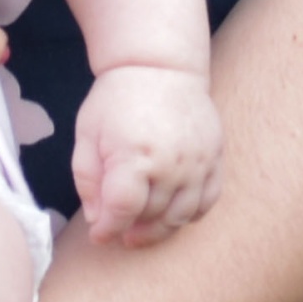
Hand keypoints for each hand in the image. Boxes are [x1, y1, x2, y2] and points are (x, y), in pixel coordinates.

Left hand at [66, 65, 220, 244]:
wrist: (160, 66)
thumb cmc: (116, 100)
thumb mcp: (87, 135)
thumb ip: (88, 181)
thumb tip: (97, 221)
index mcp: (134, 155)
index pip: (122, 210)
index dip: (108, 229)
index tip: (98, 235)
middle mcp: (171, 162)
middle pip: (151, 216)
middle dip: (130, 229)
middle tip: (119, 228)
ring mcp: (198, 161)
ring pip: (181, 216)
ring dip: (159, 228)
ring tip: (142, 226)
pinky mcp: (215, 157)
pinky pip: (208, 201)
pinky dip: (190, 214)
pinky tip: (171, 211)